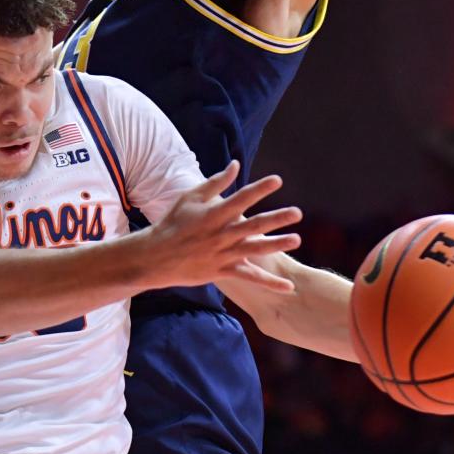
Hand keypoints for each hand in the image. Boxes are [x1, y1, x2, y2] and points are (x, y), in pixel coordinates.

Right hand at [143, 161, 301, 292]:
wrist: (155, 257)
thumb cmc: (173, 223)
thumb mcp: (190, 198)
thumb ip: (215, 182)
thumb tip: (235, 166)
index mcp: (213, 214)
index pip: (241, 199)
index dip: (259, 189)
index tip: (278, 180)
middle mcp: (220, 234)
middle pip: (253, 225)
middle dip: (276, 218)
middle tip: (297, 212)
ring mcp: (222, 255)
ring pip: (254, 250)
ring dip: (276, 245)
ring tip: (296, 240)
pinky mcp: (223, 271)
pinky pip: (249, 278)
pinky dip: (269, 284)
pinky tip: (287, 287)